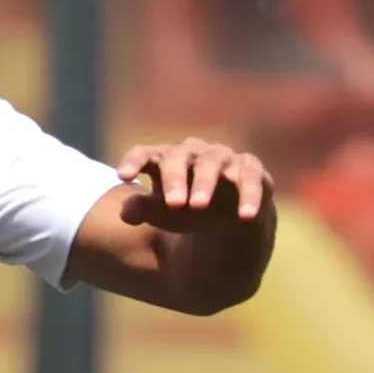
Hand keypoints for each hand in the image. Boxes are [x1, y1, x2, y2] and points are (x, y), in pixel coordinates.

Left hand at [115, 138, 271, 229]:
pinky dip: (249, 196)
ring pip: (212, 163)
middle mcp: (193, 153)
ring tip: (198, 206)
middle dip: (175, 179)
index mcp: (166, 160)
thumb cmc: (186, 211)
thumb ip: (144, 210)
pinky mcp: (250, 170)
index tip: (122, 176)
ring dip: (205, 183)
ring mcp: (222, 159)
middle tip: (173, 204)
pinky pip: (250, 178)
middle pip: (179, 157)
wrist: (227, 219)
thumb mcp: (162, 214)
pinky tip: (245, 216)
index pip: (146, 153)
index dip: (134, 161)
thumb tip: (125, 213)